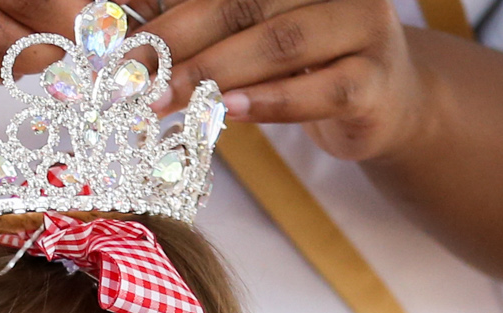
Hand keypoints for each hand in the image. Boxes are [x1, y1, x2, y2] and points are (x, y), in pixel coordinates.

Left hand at [145, 0, 426, 161]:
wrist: (384, 100)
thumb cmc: (303, 62)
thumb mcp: (252, 32)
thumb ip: (201, 25)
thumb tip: (122, 36)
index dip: (172, 12)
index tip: (118, 43)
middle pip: (245, 3)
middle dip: (179, 42)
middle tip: (130, 77)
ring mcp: (363, 27)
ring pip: (281, 43)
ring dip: (214, 73)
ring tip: (163, 99)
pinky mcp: (375, 81)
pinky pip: (320, 90)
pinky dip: (268, 102)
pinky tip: (227, 112)